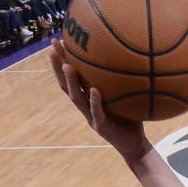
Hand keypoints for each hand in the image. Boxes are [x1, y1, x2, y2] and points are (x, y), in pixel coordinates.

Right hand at [49, 41, 150, 162]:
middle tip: (52, 49)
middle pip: (66, 85)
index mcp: (88, 98)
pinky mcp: (102, 127)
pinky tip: (95, 90)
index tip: (56, 41)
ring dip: (71, 82)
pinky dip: (95, 101)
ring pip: (76, 98)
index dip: (62, 61)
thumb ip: (124, 78)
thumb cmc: (131, 118)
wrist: (135, 145)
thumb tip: (132, 52)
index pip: (71, 77)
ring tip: (67, 65)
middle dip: (58, 67)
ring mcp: (91, 117)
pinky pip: (97, 113)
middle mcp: (86, 106)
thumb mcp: (127, 95)